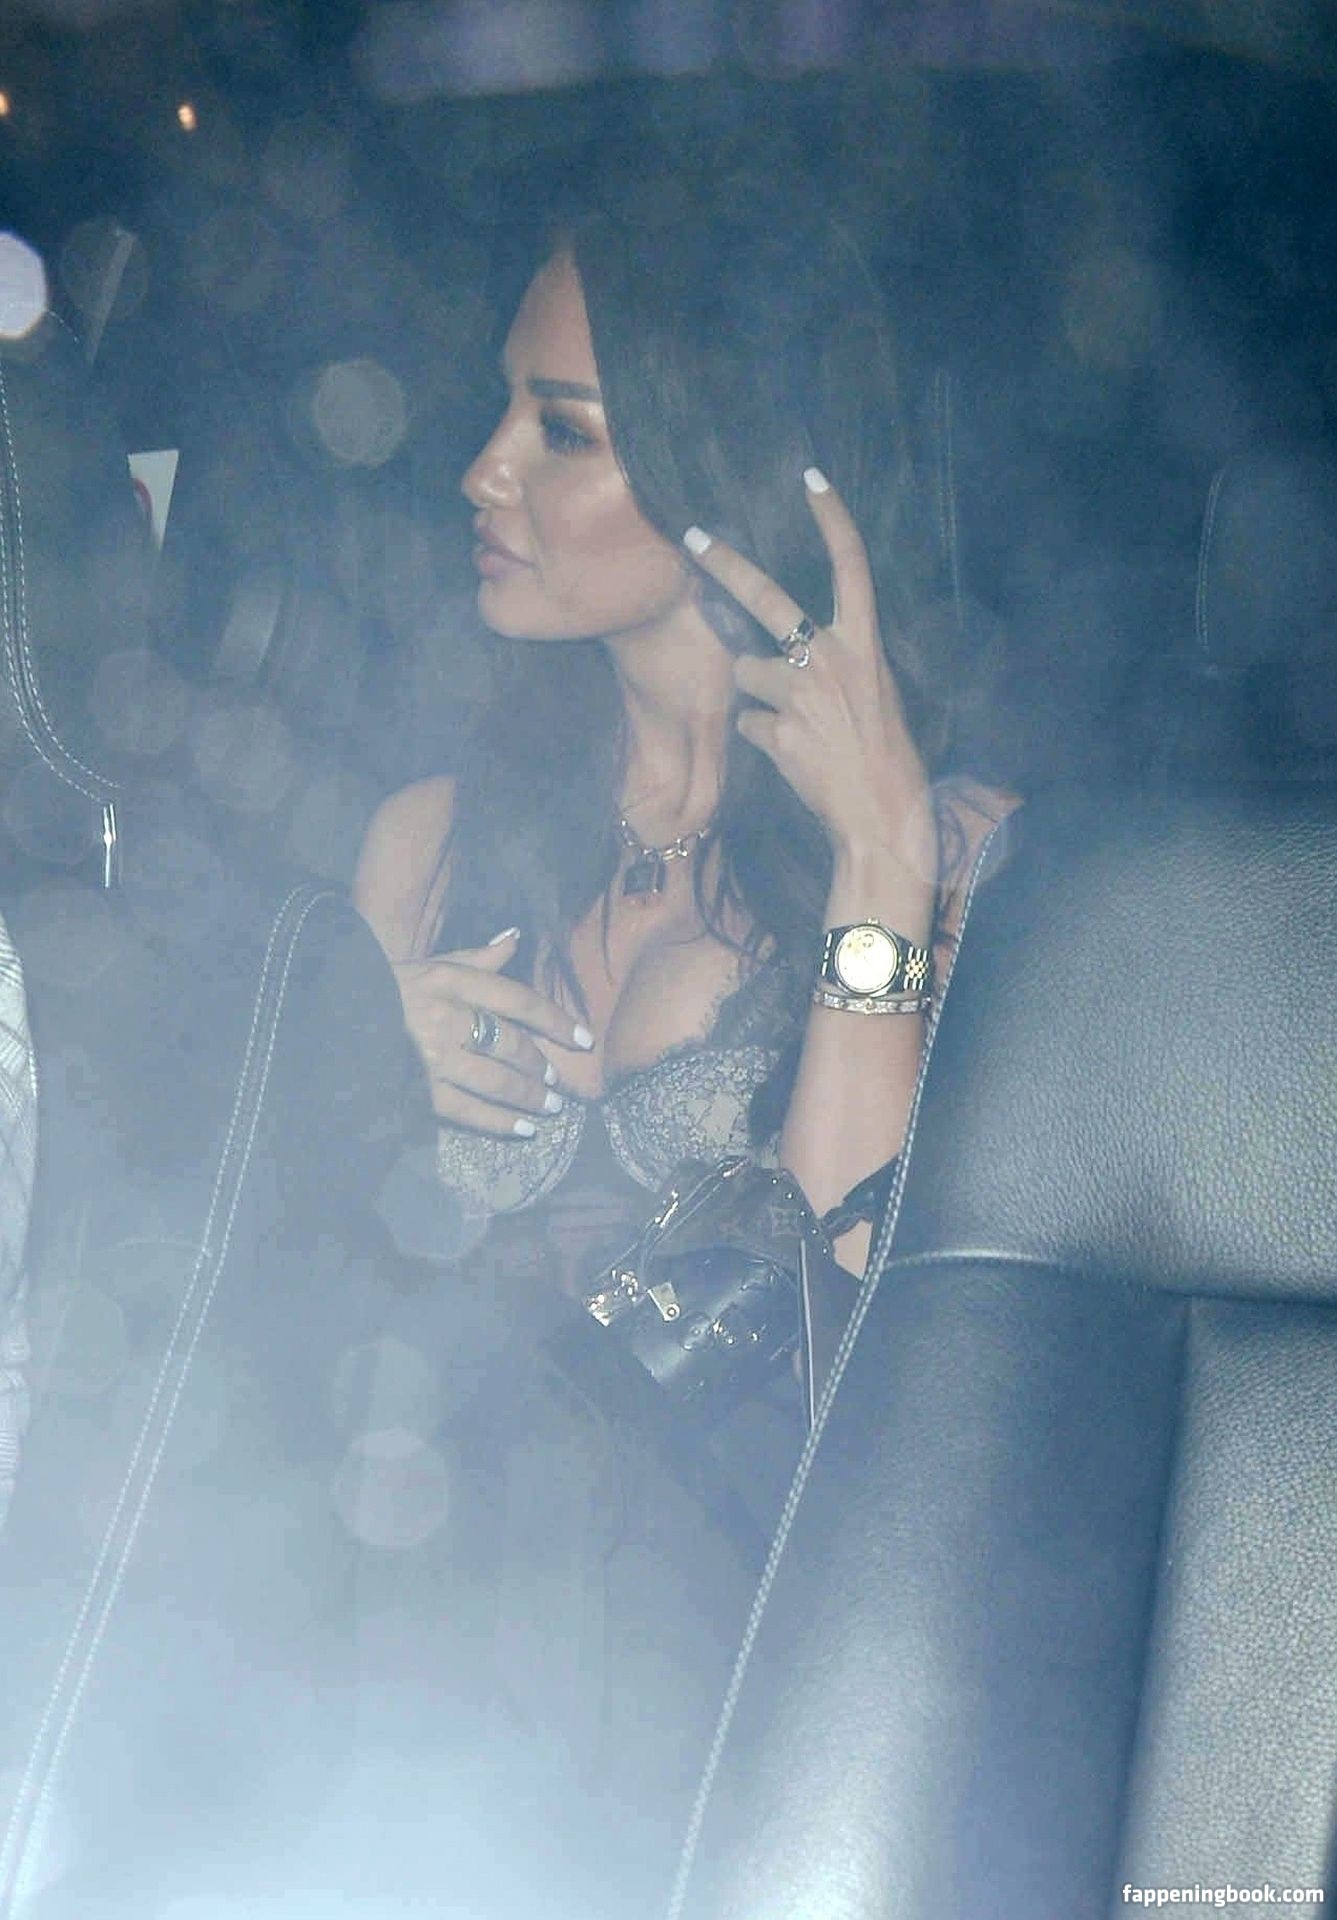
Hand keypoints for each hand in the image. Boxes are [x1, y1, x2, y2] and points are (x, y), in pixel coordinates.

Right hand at [393, 928, 593, 1136]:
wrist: (338, 1019)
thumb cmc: (389, 988)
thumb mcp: (431, 965)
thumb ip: (476, 957)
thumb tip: (516, 937)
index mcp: (451, 982)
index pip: (519, 1000)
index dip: (556, 1021)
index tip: (584, 1039)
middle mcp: (446, 1017)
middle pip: (510, 1044)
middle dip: (540, 1066)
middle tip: (558, 1081)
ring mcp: (433, 1058)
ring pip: (496, 1081)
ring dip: (529, 1096)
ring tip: (550, 1107)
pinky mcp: (418, 1091)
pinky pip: (469, 1111)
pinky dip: (500, 1122)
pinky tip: (524, 1129)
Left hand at [684, 469, 934, 881]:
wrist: (882, 815)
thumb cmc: (885, 754)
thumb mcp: (876, 692)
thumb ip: (837, 661)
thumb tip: (788, 647)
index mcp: (864, 644)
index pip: (851, 565)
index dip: (832, 517)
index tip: (810, 477)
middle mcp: (831, 658)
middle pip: (768, 597)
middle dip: (726, 564)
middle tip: (692, 536)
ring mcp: (800, 694)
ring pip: (748, 672)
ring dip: (759, 694)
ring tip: (796, 728)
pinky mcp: (776, 731)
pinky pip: (749, 722)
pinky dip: (762, 737)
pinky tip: (791, 756)